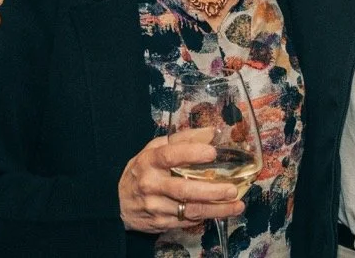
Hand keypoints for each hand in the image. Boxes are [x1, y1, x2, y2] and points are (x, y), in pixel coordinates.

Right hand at [118, 135, 244, 232]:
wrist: (118, 202)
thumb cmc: (144, 170)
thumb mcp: (156, 148)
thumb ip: (183, 139)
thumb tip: (211, 133)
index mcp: (150, 161)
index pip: (170, 155)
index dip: (192, 153)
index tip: (212, 152)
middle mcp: (151, 184)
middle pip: (183, 189)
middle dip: (211, 191)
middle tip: (232, 189)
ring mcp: (155, 206)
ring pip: (189, 210)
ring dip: (216, 209)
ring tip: (237, 205)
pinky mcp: (160, 222)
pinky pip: (186, 221)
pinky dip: (205, 216)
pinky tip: (220, 211)